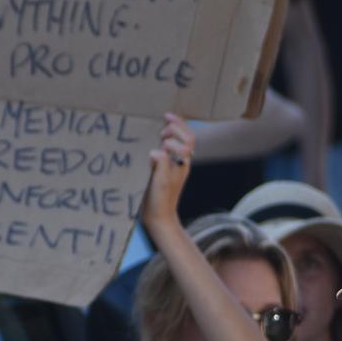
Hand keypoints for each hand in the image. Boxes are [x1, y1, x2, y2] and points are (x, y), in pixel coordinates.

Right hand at [142, 113, 194, 232]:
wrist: (159, 218)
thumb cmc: (160, 202)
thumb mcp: (160, 183)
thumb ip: (161, 165)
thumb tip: (157, 150)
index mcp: (182, 164)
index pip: (187, 141)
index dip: (177, 132)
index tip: (163, 134)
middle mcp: (180, 163)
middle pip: (187, 138)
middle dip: (178, 126)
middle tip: (165, 121)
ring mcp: (172, 166)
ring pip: (178, 143)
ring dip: (172, 132)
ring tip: (163, 124)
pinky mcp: (163, 170)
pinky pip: (167, 151)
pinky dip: (163, 142)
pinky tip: (154, 141)